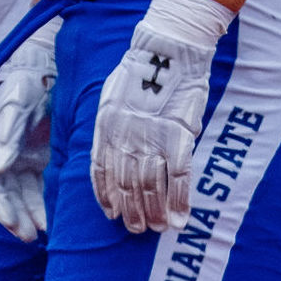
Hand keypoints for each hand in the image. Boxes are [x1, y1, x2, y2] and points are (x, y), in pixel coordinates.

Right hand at [0, 20, 57, 242]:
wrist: (50, 73)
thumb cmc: (26, 86)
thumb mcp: (14, 105)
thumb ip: (8, 136)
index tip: (10, 221)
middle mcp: (2, 157)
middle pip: (3, 195)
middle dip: (12, 217)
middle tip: (27, 236)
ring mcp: (21, 161)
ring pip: (21, 196)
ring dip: (28, 216)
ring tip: (40, 234)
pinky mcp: (41, 162)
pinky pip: (39, 190)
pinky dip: (43, 206)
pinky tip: (51, 220)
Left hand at [90, 19, 215, 233]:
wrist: (166, 51)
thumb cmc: (140, 71)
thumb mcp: (110, 96)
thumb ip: (109, 124)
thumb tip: (112, 147)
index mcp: (104, 128)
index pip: (99, 171)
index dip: (105, 195)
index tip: (110, 213)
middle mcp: (124, 138)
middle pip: (125, 184)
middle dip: (131, 211)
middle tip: (137, 229)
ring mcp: (152, 139)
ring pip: (150, 186)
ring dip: (154, 212)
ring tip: (158, 229)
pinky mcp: (179, 137)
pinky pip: (179, 177)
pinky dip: (179, 201)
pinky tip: (180, 217)